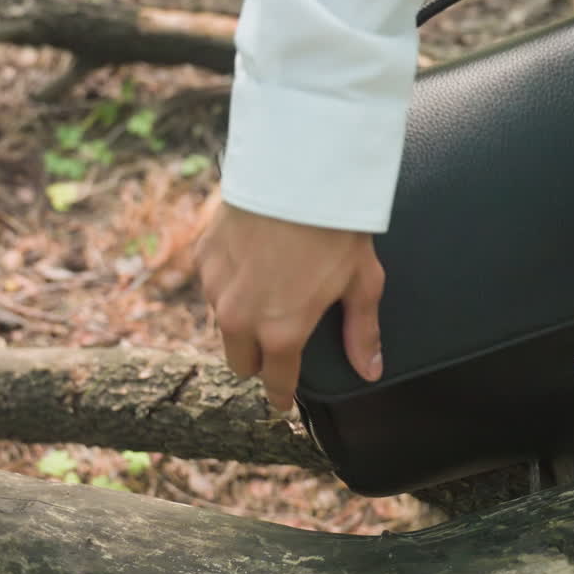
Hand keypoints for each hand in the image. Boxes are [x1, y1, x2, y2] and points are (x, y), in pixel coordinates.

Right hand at [195, 201, 384, 410]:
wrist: (296, 172)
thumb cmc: (334, 228)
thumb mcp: (361, 283)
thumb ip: (362, 332)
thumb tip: (370, 370)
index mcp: (281, 333)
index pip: (275, 383)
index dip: (282, 395)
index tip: (283, 401)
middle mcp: (240, 318)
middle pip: (240, 362)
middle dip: (258, 359)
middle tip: (277, 344)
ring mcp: (216, 287)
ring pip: (223, 323)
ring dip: (241, 317)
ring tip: (268, 291)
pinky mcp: (203, 256)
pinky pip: (213, 284)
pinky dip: (229, 282)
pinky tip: (252, 261)